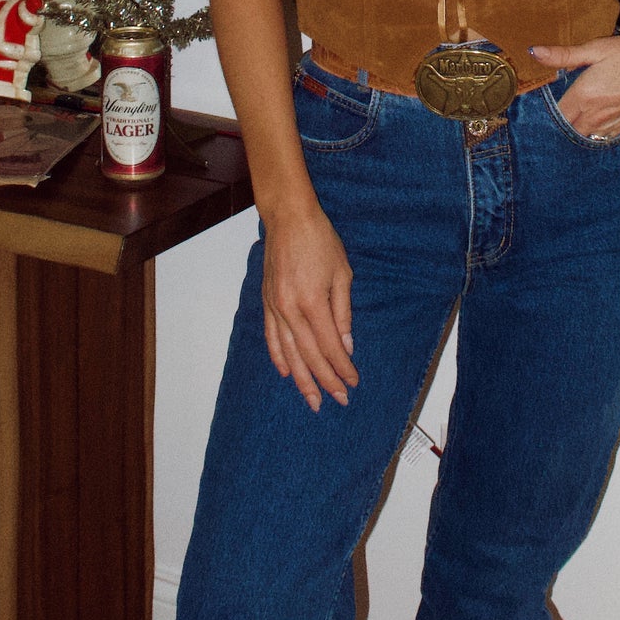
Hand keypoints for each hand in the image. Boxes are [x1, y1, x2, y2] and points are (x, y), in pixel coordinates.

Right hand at [260, 201, 358, 411]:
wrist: (288, 219)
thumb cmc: (320, 241)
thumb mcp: (343, 274)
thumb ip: (343, 313)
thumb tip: (346, 346)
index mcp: (312, 302)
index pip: (329, 346)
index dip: (342, 367)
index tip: (353, 382)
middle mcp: (290, 309)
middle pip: (308, 355)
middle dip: (324, 381)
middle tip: (337, 400)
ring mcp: (275, 307)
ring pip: (288, 352)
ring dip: (301, 379)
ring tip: (312, 399)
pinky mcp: (266, 302)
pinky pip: (271, 336)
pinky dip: (278, 357)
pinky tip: (286, 373)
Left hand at [528, 33, 619, 136]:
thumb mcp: (599, 48)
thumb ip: (566, 55)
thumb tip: (534, 52)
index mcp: (584, 96)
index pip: (555, 113)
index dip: (544, 111)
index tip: (533, 108)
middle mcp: (596, 114)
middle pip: (568, 128)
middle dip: (559, 125)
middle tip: (548, 121)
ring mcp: (614, 120)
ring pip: (586, 135)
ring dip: (576, 131)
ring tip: (568, 128)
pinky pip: (605, 134)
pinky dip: (596, 133)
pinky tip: (595, 128)